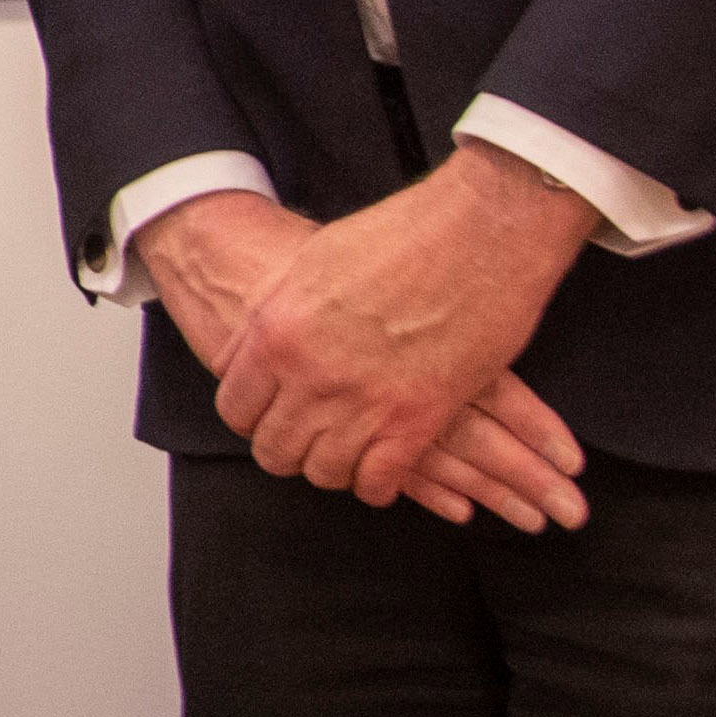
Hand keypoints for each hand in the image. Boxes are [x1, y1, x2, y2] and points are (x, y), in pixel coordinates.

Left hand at [210, 153, 601, 521]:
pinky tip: (382, 472)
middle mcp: (310, 376)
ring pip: (325, 471)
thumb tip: (256, 341)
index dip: (253, 418)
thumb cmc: (400, 235)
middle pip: (275, 448)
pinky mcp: (418, 419)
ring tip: (345, 454)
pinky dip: (377, 484)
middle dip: (288, 449)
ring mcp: (363, 402)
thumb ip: (277, 311)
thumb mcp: (311, 263)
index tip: (270, 415)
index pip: (236, 408)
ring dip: (333, 468)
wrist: (479, 232)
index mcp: (276, 334)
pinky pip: (379, 480)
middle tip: (307, 440)